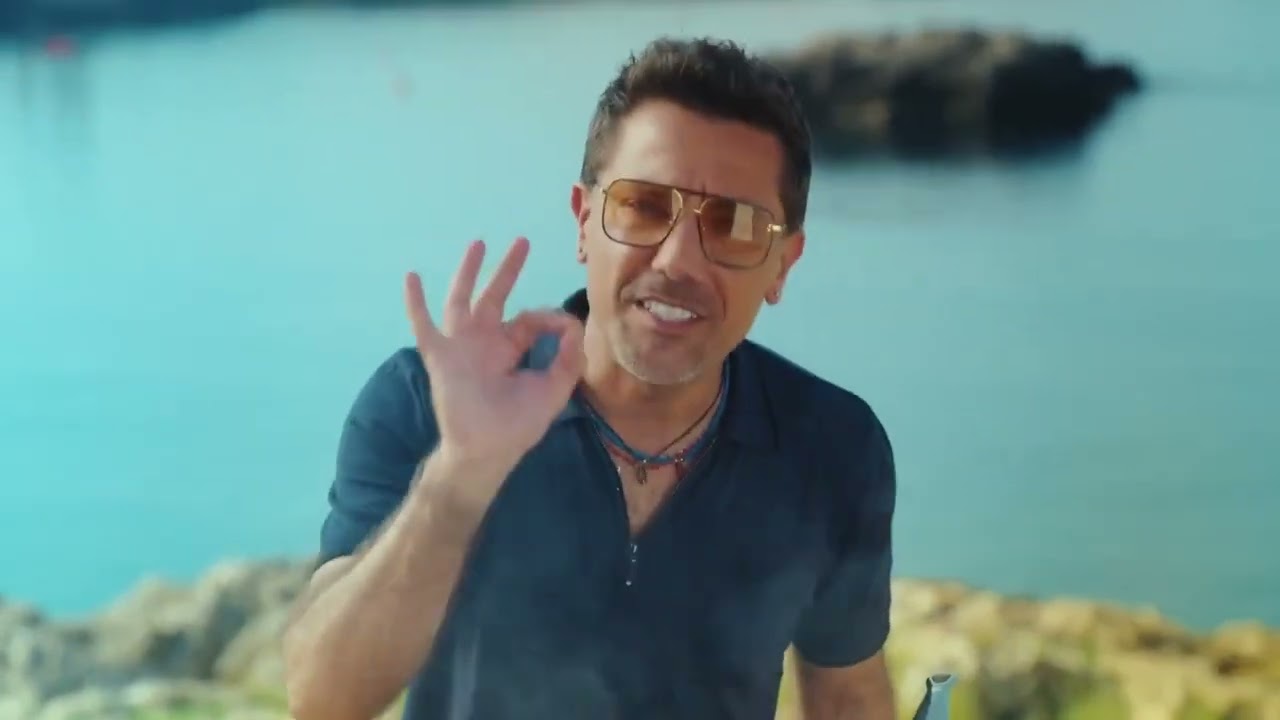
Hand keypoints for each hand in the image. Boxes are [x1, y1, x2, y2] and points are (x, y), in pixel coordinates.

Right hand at [404, 237, 583, 475]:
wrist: (485, 450)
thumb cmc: (517, 425)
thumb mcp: (553, 390)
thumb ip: (568, 358)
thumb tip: (573, 326)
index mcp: (511, 348)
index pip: (530, 319)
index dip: (550, 318)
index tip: (563, 328)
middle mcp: (485, 341)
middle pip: (496, 296)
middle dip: (508, 269)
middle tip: (522, 241)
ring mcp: (460, 345)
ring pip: (461, 299)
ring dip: (468, 272)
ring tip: (478, 243)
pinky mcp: (440, 355)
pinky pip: (423, 325)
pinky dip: (415, 302)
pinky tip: (411, 277)